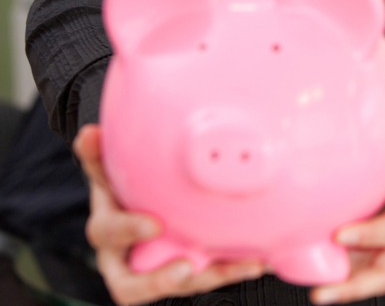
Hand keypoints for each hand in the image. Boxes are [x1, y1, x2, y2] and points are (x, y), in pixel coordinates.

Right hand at [74, 124, 265, 305]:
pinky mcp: (188, 274)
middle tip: (187, 267)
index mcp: (108, 229)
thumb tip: (89, 132)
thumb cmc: (123, 189)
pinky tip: (261, 259)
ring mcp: (158, 270)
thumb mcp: (109, 171)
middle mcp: (127, 259)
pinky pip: (209, 276)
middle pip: (132, 284)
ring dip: (214, 275)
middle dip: (159, 280)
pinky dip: (235, 268)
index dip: (128, 231)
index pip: (109, 233)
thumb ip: (99, 154)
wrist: (137, 209)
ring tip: (246, 265)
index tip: (154, 224)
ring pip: (181, 285)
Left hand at [311, 101, 384, 304]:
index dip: (371, 235)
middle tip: (322, 292)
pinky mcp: (367, 251)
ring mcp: (384, 248)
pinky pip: (349, 268)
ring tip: (306, 291)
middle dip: (354, 286)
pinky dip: (325, 274)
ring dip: (337, 288)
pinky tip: (293, 266)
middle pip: (383, 271)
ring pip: (364, 277)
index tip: (339, 235)